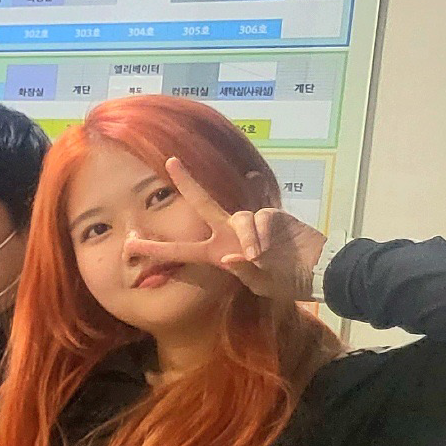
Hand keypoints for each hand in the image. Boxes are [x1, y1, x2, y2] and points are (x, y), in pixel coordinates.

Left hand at [129, 155, 326, 302]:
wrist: (317, 272)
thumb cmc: (284, 279)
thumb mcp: (260, 283)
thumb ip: (244, 272)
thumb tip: (231, 258)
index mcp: (217, 253)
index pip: (181, 250)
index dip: (156, 247)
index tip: (129, 242)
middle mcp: (228, 233)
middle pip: (203, 203)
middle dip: (188, 182)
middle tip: (171, 163)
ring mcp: (251, 222)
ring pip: (240, 220)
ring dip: (246, 238)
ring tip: (256, 257)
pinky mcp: (273, 215)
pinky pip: (262, 221)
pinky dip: (261, 236)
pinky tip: (267, 250)